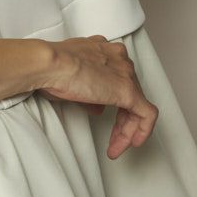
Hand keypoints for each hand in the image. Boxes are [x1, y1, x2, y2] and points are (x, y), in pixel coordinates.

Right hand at [36, 35, 158, 159]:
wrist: (49, 64)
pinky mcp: (128, 90)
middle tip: (114, 136)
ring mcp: (125, 73)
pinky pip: (146, 114)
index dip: (113, 102)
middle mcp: (119, 58)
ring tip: (118, 145)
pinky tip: (134, 143)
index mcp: (105, 51)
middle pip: (130, 92)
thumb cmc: (51, 68)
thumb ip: (90, 94)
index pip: (118, 78)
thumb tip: (97, 107)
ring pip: (138, 104)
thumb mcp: (72, 81)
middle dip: (123, 119)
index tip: (105, 113)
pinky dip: (143, 130)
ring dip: (128, 129)